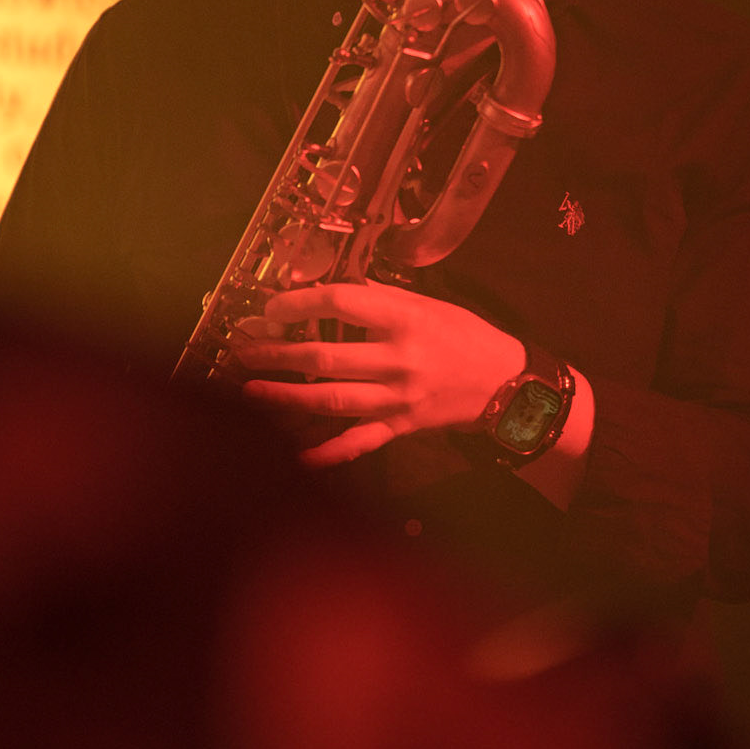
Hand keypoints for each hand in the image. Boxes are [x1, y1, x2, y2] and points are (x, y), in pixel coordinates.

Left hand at [234, 281, 523, 466]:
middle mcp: (398, 360)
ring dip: (286, 397)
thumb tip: (333, 291)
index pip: (341, 305)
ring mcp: (397, 399)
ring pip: (332, 401)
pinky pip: (358, 442)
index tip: (272, 306)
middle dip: (277, 355)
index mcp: (404, 320)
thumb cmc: (465, 336)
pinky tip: (296, 456)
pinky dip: (327, 452)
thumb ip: (382, 299)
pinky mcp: (400, 427)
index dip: (300, 303)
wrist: (506, 384)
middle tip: (243, 349)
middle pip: (325, 358)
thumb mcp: (429, 304)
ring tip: (250, 390)